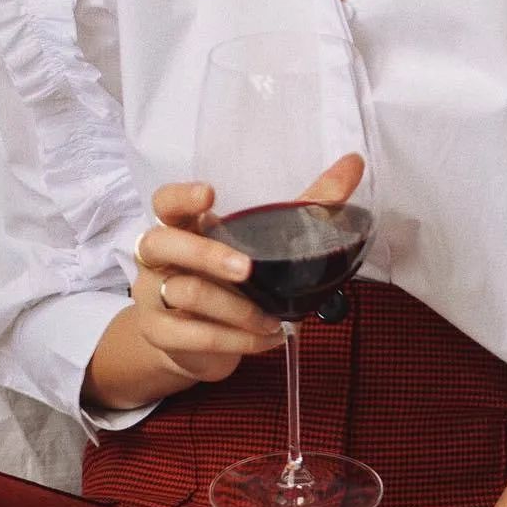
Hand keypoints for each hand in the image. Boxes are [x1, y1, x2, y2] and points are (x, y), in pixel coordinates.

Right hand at [131, 155, 364, 384]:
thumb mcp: (271, 241)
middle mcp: (161, 256)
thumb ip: (311, 204)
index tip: (210, 195)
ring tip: (273, 319)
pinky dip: (235, 339)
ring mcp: (153, 295)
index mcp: (186, 225)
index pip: (166, 201)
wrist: (195, 344)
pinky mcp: (160, 334)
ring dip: (236, 309)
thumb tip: (354, 163)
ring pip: (183, 293)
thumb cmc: (232, 280)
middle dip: (207, 255)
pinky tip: (266, 339)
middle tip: (247, 270)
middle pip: (162, 242)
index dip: (182, 196)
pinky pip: (191, 335)